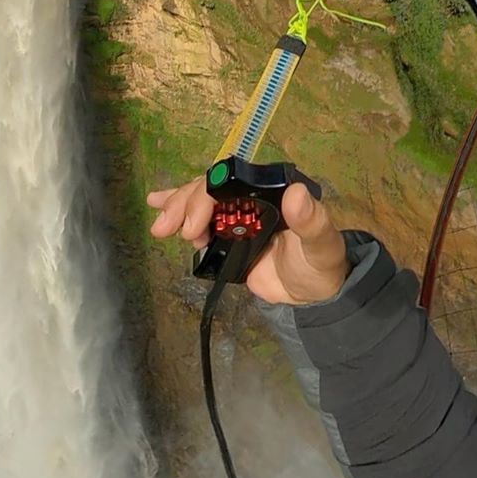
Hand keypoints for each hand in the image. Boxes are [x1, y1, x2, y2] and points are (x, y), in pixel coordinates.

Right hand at [147, 176, 348, 305]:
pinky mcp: (224, 236)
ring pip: (198, 200)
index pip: (232, 182)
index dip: (207, 197)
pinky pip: (197, 218)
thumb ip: (311, 221)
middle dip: (185, 205)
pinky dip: (175, 209)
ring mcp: (234, 216)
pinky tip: (155, 204)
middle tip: (171, 230)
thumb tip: (297, 194)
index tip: (195, 222)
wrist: (313, 294)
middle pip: (209, 190)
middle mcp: (249, 198)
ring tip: (161, 228)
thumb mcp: (321, 244)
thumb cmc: (320, 263)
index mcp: (270, 192)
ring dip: (175, 208)